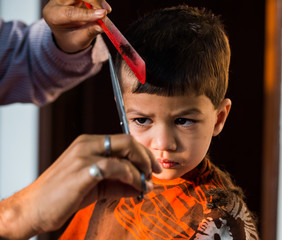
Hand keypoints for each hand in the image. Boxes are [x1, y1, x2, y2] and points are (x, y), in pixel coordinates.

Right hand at [0, 134, 161, 238]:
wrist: (33, 209)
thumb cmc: (64, 196)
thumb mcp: (97, 186)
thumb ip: (120, 182)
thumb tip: (144, 185)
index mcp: (88, 143)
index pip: (124, 140)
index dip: (143, 152)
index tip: (153, 166)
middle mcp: (87, 144)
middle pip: (128, 141)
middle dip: (147, 157)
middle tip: (155, 172)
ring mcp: (84, 155)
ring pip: (125, 152)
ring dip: (141, 169)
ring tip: (146, 184)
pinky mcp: (82, 170)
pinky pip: (115, 167)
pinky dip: (131, 176)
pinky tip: (136, 186)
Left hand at [42, 0, 111, 52]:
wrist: (68, 33)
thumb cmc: (71, 37)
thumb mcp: (79, 40)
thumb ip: (89, 32)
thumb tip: (101, 27)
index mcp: (53, 15)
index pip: (68, 12)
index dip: (86, 14)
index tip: (102, 15)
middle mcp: (58, 1)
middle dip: (94, 1)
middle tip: (106, 11)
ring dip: (97, 0)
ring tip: (105, 11)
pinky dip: (98, 1)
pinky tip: (101, 7)